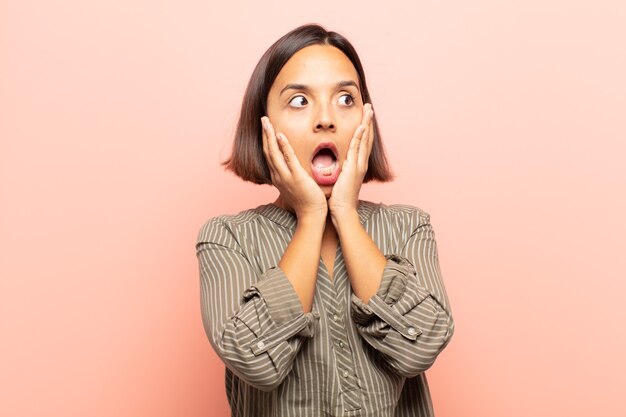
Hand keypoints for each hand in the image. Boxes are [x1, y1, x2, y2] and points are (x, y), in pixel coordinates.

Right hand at [261, 117, 327, 219]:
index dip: (266, 140)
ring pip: (273, 153)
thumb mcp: (295, 186)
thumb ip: (292, 175)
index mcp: (278, 176)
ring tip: (266, 122)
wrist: (312, 214)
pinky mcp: (296, 177)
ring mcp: (286, 176)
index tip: (266, 128)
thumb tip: (294, 166)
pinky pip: (288, 159)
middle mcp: (278, 175)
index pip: (269, 155)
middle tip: (263, 119)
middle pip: (267, 151)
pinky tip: (280, 135)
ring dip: (269, 136)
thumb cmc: (306, 201)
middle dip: (265, 134)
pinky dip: (283, 147)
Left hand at [328, 103, 373, 223]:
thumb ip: (337, 170)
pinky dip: (360, 136)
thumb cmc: (338, 199)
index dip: (363, 129)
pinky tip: (362, 126)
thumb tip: (332, 164)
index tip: (363, 116)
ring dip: (367, 123)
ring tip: (368, 110)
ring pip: (364, 140)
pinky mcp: (354, 168)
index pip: (361, 143)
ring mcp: (359, 165)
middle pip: (366, 138)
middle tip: (369, 107)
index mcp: (356, 165)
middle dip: (368, 121)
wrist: (342, 211)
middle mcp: (360, 163)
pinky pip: (357, 149)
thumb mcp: (338, 180)